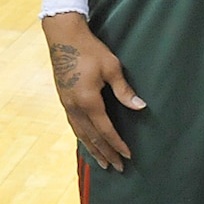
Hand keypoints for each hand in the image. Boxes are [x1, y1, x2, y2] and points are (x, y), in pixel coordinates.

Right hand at [43, 11, 144, 170]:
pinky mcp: (63, 98)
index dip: (117, 144)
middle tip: (117, 168)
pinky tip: (85, 140)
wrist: (63, 36)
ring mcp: (66, 103)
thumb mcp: (111, 67)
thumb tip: (140, 106)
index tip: (127, 156)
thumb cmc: (89, 49)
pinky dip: (81, 137)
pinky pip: (73, 124)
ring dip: (92, 149)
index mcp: (88, 101)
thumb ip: (124, 90)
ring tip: (101, 162)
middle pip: (92, 137)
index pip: (105, 130)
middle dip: (105, 153)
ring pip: (80, 133)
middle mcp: (75, 106)